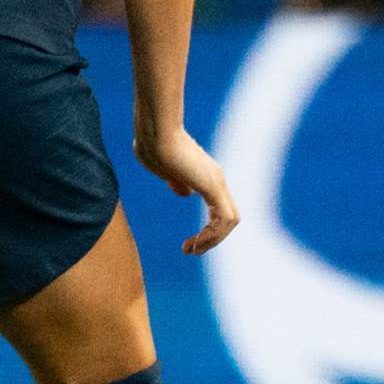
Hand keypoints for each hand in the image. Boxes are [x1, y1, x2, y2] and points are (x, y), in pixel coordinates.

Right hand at [133, 120, 238, 255]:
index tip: (190, 242)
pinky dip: (213, 235)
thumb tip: (186, 193)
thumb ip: (176, 181)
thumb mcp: (164, 169)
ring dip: (213, 240)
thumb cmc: (153, 147)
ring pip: (231, 220)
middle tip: (190, 249)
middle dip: (212, 238)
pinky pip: (225, 219)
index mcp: (205, 175)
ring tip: (191, 249)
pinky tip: (195, 243)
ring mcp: (216, 181)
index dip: (209, 228)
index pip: (219, 208)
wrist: (155, 134)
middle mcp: (215, 178)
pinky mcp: (212, 185)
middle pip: (229, 217)